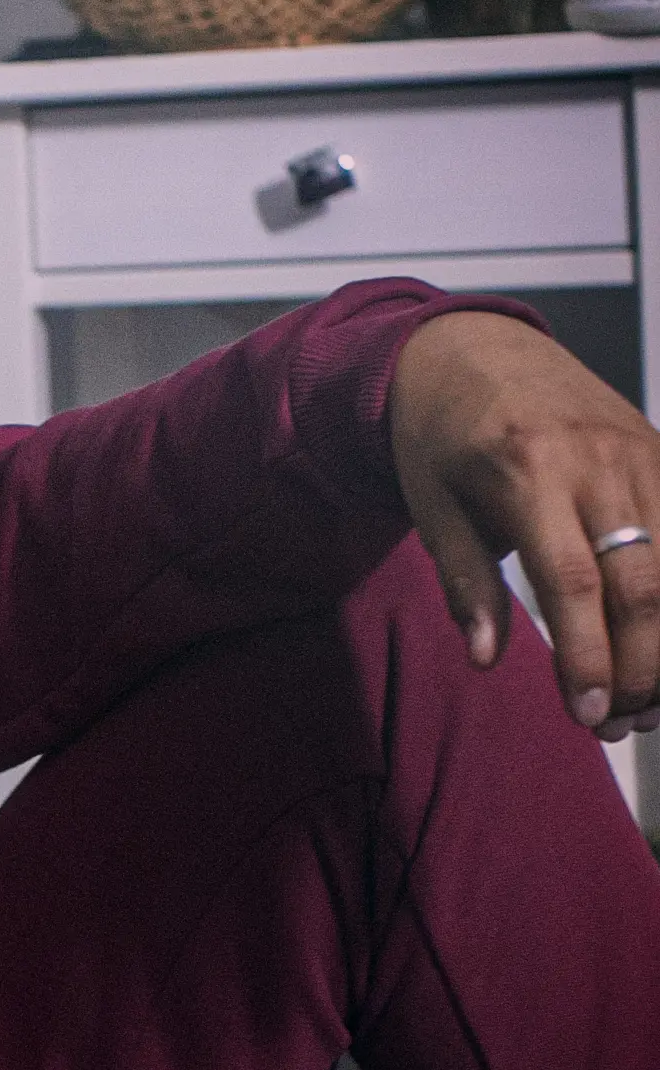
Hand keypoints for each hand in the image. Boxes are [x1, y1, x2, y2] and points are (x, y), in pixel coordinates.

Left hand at [389, 312, 659, 742]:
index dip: (588, 657)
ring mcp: (640, 452)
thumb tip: (486, 658)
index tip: (587, 714)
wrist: (472, 347)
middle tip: (619, 722)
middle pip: (643, 582)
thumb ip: (465, 582)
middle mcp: (597, 459)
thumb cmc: (443, 435)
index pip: (573, 583)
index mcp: (528, 470)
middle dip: (640, 665)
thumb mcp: (431, 506)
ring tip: (648, 700)